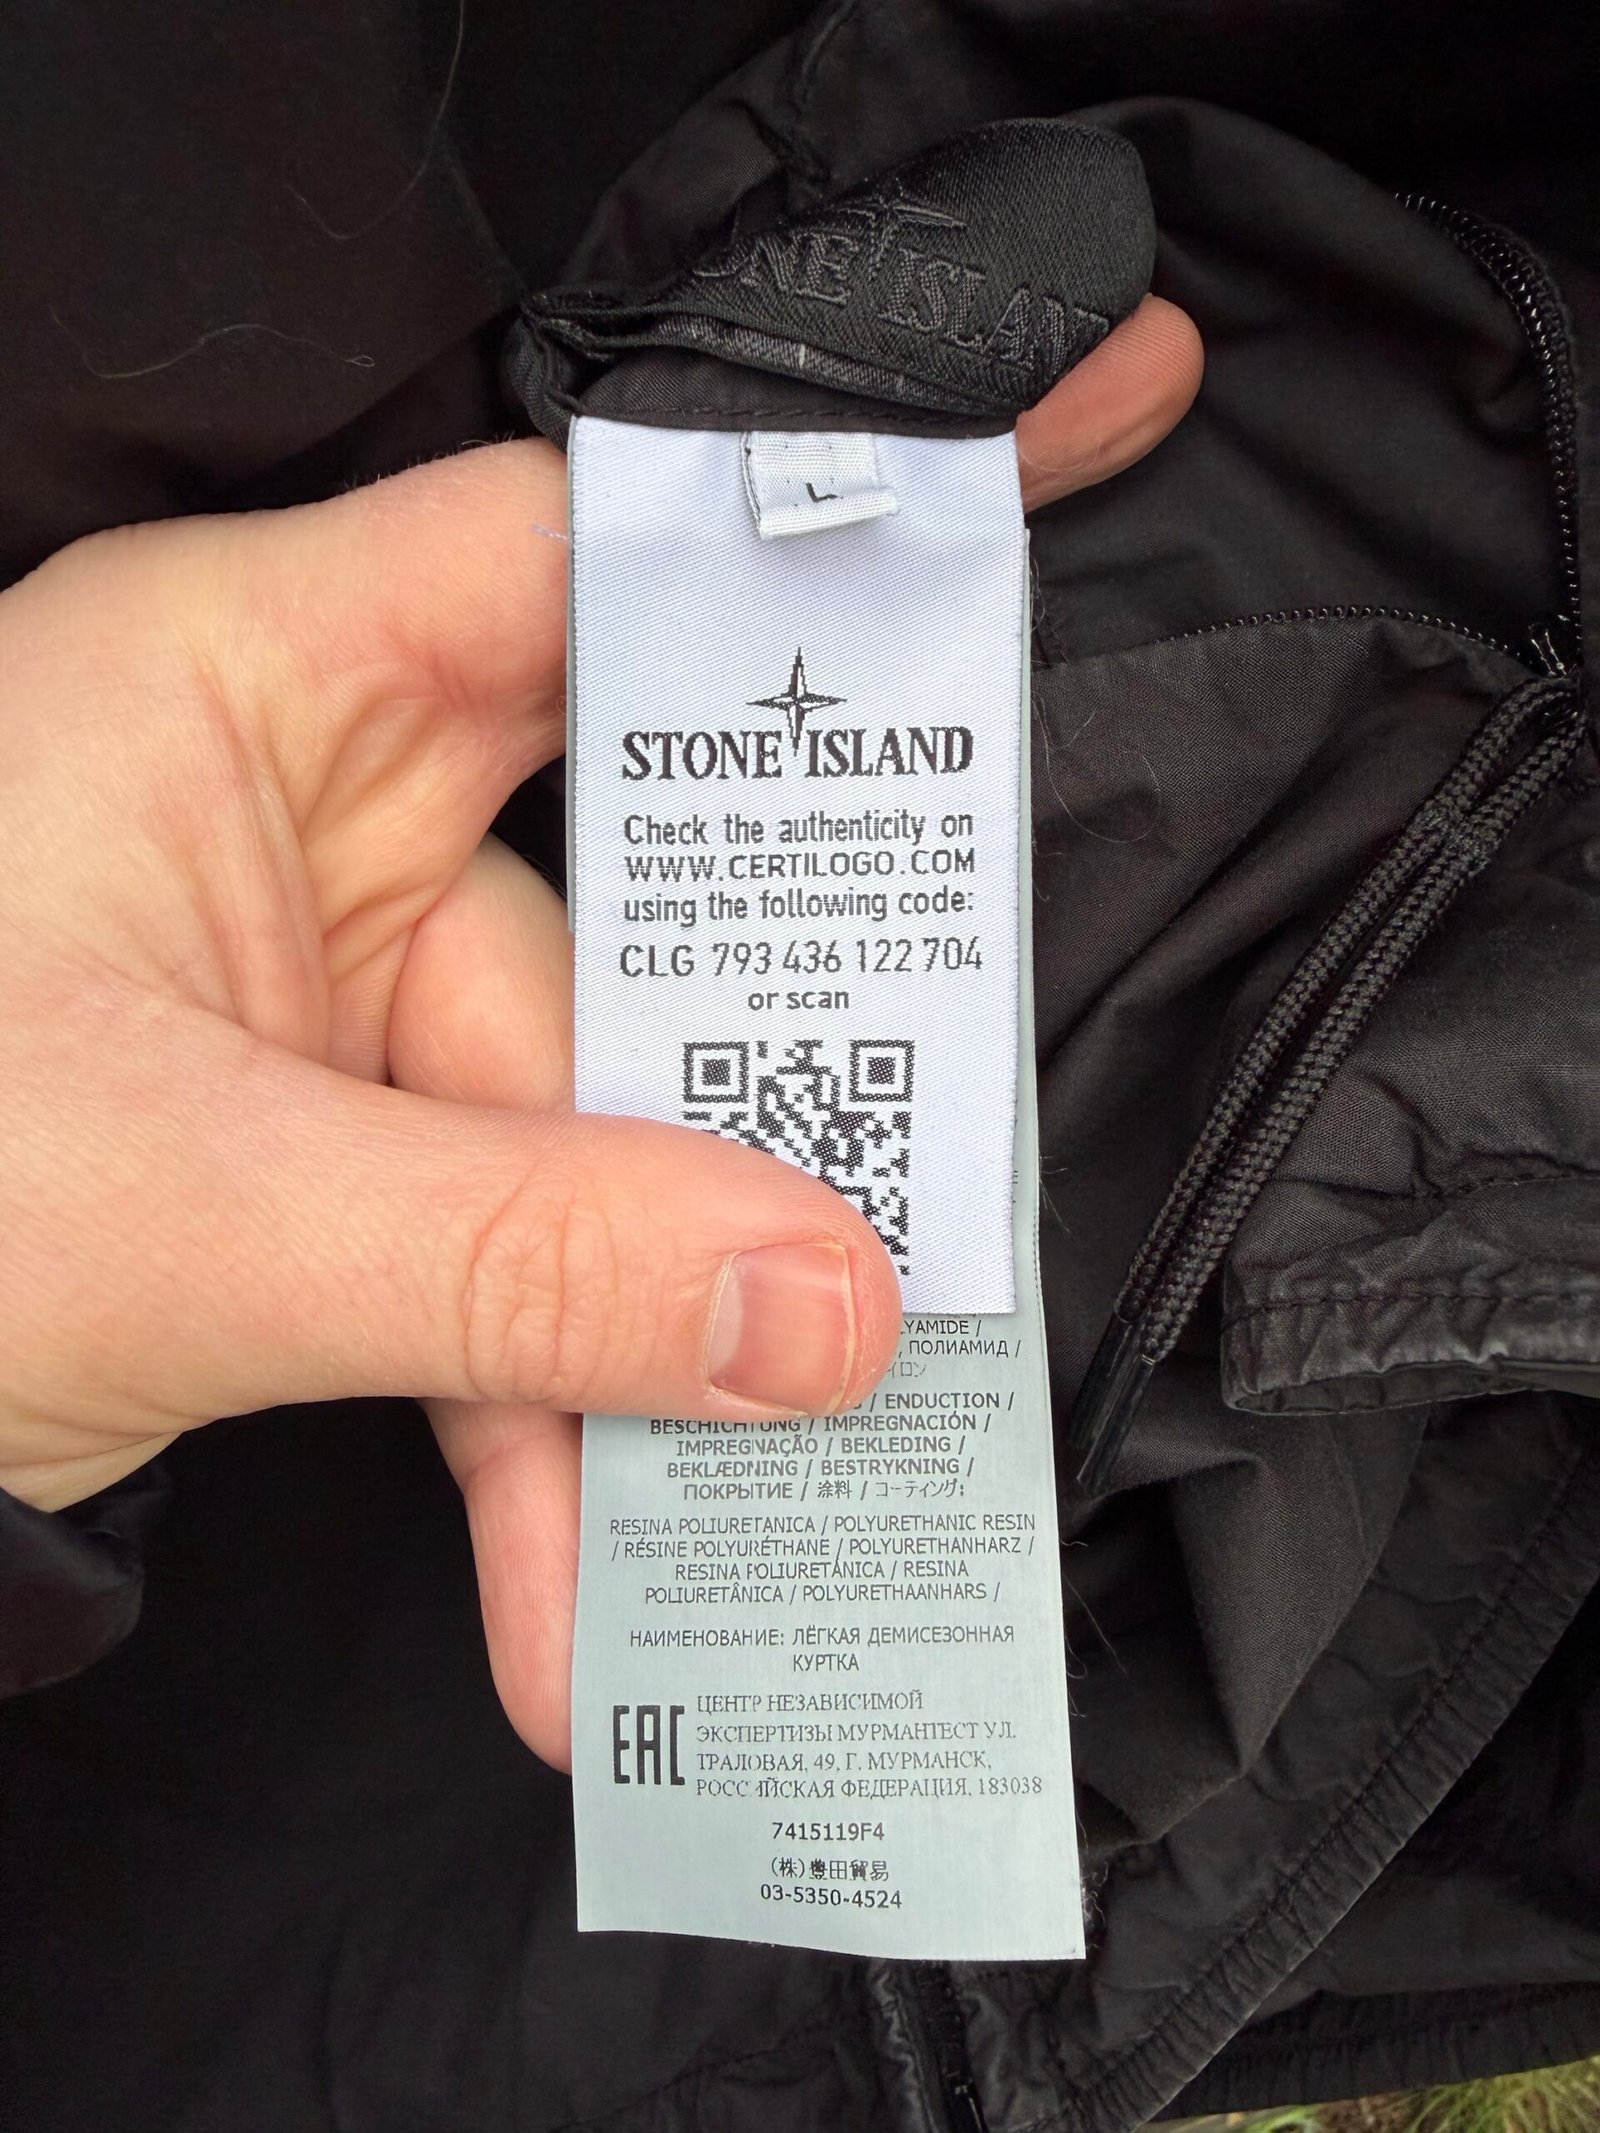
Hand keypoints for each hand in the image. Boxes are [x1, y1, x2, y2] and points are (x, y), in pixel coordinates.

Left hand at [0, 294, 1199, 1763]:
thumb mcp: (180, 1214)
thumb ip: (517, 1256)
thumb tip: (822, 1308)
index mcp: (251, 687)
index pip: (591, 551)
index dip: (820, 528)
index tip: (1063, 458)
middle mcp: (315, 807)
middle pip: (642, 915)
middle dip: (752, 1127)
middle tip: (905, 1257)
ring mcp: (331, 993)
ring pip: (587, 1148)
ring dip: (630, 1365)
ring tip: (682, 1547)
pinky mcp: (335, 1149)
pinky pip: (503, 1266)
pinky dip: (544, 1428)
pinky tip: (578, 1584)